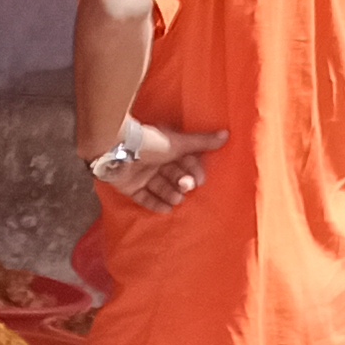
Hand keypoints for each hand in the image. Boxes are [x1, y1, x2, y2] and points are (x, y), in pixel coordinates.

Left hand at [85, 120, 227, 213]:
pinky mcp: (129, 186)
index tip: (199, 181)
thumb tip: (226, 135)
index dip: (193, 171)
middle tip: (186, 188)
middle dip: (181, 183)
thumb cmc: (150, 143)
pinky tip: (166, 210)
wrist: (118, 149)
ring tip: (176, 200)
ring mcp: (141, 174)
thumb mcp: (179, 143)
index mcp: (166, 148)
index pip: (185, 162)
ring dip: (170, 195)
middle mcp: (155, 161)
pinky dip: (154, 204)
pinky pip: (143, 198)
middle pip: (173, 176)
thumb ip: (202, 142)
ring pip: (160, 187)